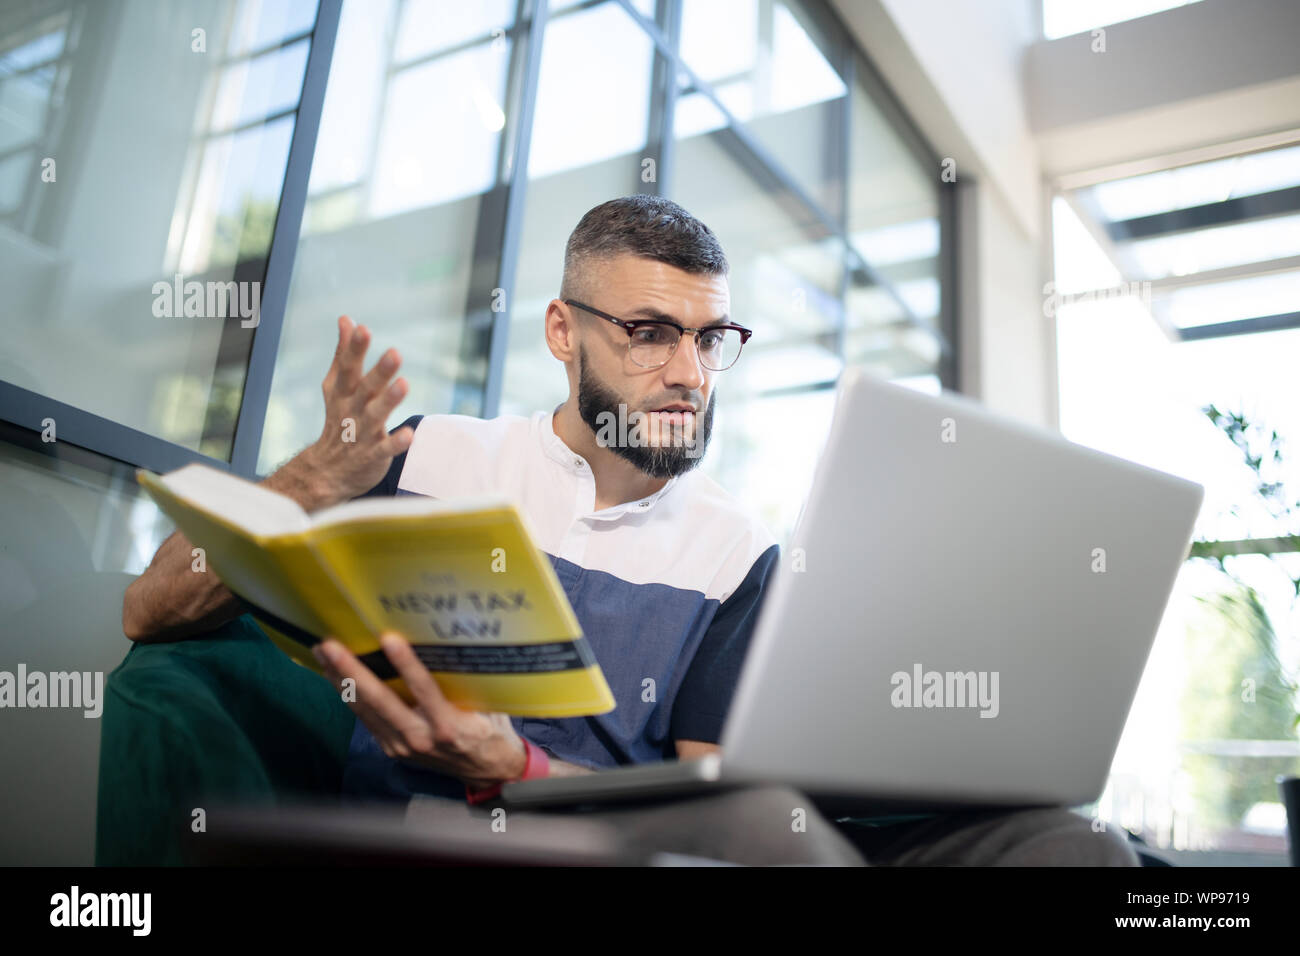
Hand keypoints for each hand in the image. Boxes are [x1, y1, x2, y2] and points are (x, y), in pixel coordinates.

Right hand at [301, 315, 414, 502]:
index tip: (363, 329)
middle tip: (395, 353)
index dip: (355, 348)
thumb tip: (346, 319)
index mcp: (343, 392)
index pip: (348, 367)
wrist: (328, 470)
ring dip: (389, 401)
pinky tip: (409, 434)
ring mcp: (362, 433)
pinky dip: (396, 442)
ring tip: (404, 384)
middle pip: (365, 389)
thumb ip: (343, 354)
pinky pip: (385, 449)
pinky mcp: (373, 455)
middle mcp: (351, 410)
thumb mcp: (337, 386)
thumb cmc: (338, 419)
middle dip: (380, 372)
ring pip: (376, 416)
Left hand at [312, 632, 527, 788]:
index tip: (389, 638)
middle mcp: (420, 737)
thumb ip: (465, 682)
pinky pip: (366, 718)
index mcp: (448, 726)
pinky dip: (349, 695)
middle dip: (352, 671)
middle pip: (380, 700)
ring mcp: (401, 745)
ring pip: (365, 709)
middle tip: (331, 646)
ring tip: (323, 654)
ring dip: (340, 680)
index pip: (424, 689)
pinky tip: (335, 677)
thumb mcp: (487, 704)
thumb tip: (446, 642)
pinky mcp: (392, 748)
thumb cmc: (488, 728)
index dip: (406, 664)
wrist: (487, 770)